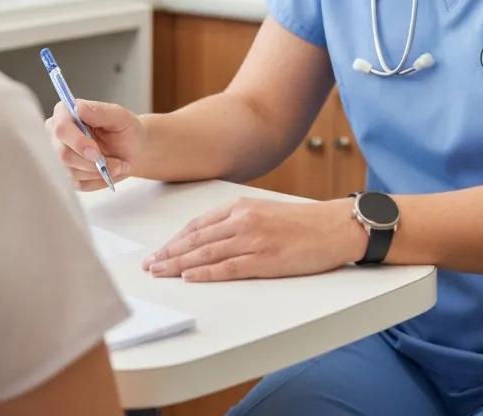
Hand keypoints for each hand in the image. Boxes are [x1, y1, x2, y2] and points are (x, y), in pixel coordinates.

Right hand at [45, 99, 146, 191]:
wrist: (133, 150)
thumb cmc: (125, 129)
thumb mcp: (120, 116)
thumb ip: (100, 111)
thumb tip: (79, 108)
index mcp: (65, 113)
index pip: (60, 128)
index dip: (77, 142)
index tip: (96, 152)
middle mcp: (57, 134)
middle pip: (63, 154)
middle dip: (90, 162)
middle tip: (117, 163)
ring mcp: (60, 156)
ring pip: (71, 172)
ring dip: (98, 171)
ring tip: (119, 164)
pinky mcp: (66, 174)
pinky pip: (78, 184)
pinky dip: (98, 180)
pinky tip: (109, 171)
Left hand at [141, 197, 368, 280]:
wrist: (333, 226)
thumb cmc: (302, 222)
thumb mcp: (264, 211)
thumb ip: (238, 220)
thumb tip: (212, 236)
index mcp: (241, 206)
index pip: (198, 224)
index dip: (176, 238)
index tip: (160, 250)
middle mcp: (242, 220)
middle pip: (197, 239)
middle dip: (169, 252)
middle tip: (149, 264)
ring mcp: (253, 239)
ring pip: (206, 253)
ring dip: (179, 263)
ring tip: (160, 272)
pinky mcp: (265, 259)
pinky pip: (227, 268)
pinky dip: (205, 272)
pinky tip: (189, 277)